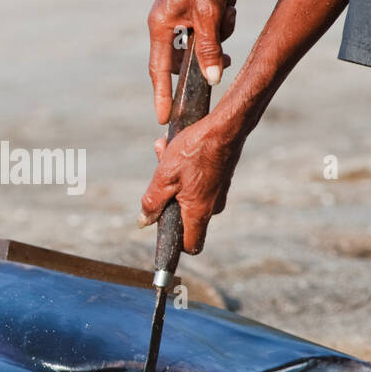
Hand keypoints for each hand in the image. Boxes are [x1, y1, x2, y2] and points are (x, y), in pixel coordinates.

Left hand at [139, 115, 242, 253]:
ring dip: (172, 176)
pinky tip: (176, 147)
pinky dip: (184, 166)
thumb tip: (144, 222)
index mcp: (199, 212)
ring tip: (165, 151)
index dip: (177, 244)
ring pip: (187, 192)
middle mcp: (212, 206)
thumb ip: (153, 202)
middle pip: (184, 215)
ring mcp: (218, 191)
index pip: (191, 245)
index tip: (165, 233)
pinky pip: (196, 178)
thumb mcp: (164, 176)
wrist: (227, 126)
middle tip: (160, 176)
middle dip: (168, 197)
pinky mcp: (220, 176)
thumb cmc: (195, 150)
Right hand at [147, 0, 235, 124]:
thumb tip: (212, 79)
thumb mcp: (209, 16)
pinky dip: (221, 18)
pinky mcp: (190, 9)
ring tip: (226, 10)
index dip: (162, 96)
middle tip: (225, 58)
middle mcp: (164, 25)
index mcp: (160, 28)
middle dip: (207, 56)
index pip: (159, 72)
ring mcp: (177, 17)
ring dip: (219, 31)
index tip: (162, 118)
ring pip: (202, 42)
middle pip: (184, 58)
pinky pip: (208, 27)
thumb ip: (209, 50)